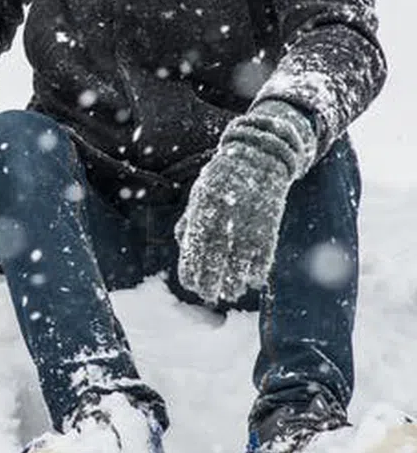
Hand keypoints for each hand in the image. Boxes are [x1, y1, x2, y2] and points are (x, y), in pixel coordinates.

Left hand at [176, 99, 317, 304]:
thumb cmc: (224, 179)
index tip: (190, 285)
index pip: (194, 247)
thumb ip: (191, 219)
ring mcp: (249, 220)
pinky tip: (251, 281)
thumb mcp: (201, 194)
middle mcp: (226, 215)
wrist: (261, 156)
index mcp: (204, 207)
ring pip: (241, 260)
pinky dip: (258, 270)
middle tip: (208, 296)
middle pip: (215, 257)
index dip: (192, 268)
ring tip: (228, 293)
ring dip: (235, 281)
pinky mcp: (270, 223)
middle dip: (211, 281)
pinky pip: (264, 253)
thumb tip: (182, 246)